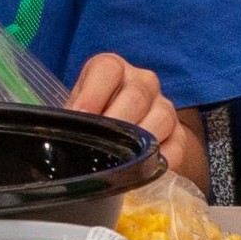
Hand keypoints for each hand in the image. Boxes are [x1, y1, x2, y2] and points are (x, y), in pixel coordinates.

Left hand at [68, 53, 198, 179]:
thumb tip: (62, 136)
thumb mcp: (77, 111)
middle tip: (99, 144)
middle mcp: (142, 82)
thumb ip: (71, 118)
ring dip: (140, 142)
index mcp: (112, 68)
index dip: (92, 94)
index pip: (108, 69)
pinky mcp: (179, 133)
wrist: (125, 132)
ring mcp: (164, 106)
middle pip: (136, 96)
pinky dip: (160, 161)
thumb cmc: (94, 119)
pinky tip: (143, 171)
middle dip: (116, 123)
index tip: (79, 116)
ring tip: (121, 160)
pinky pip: (176, 146)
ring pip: (160, 118)